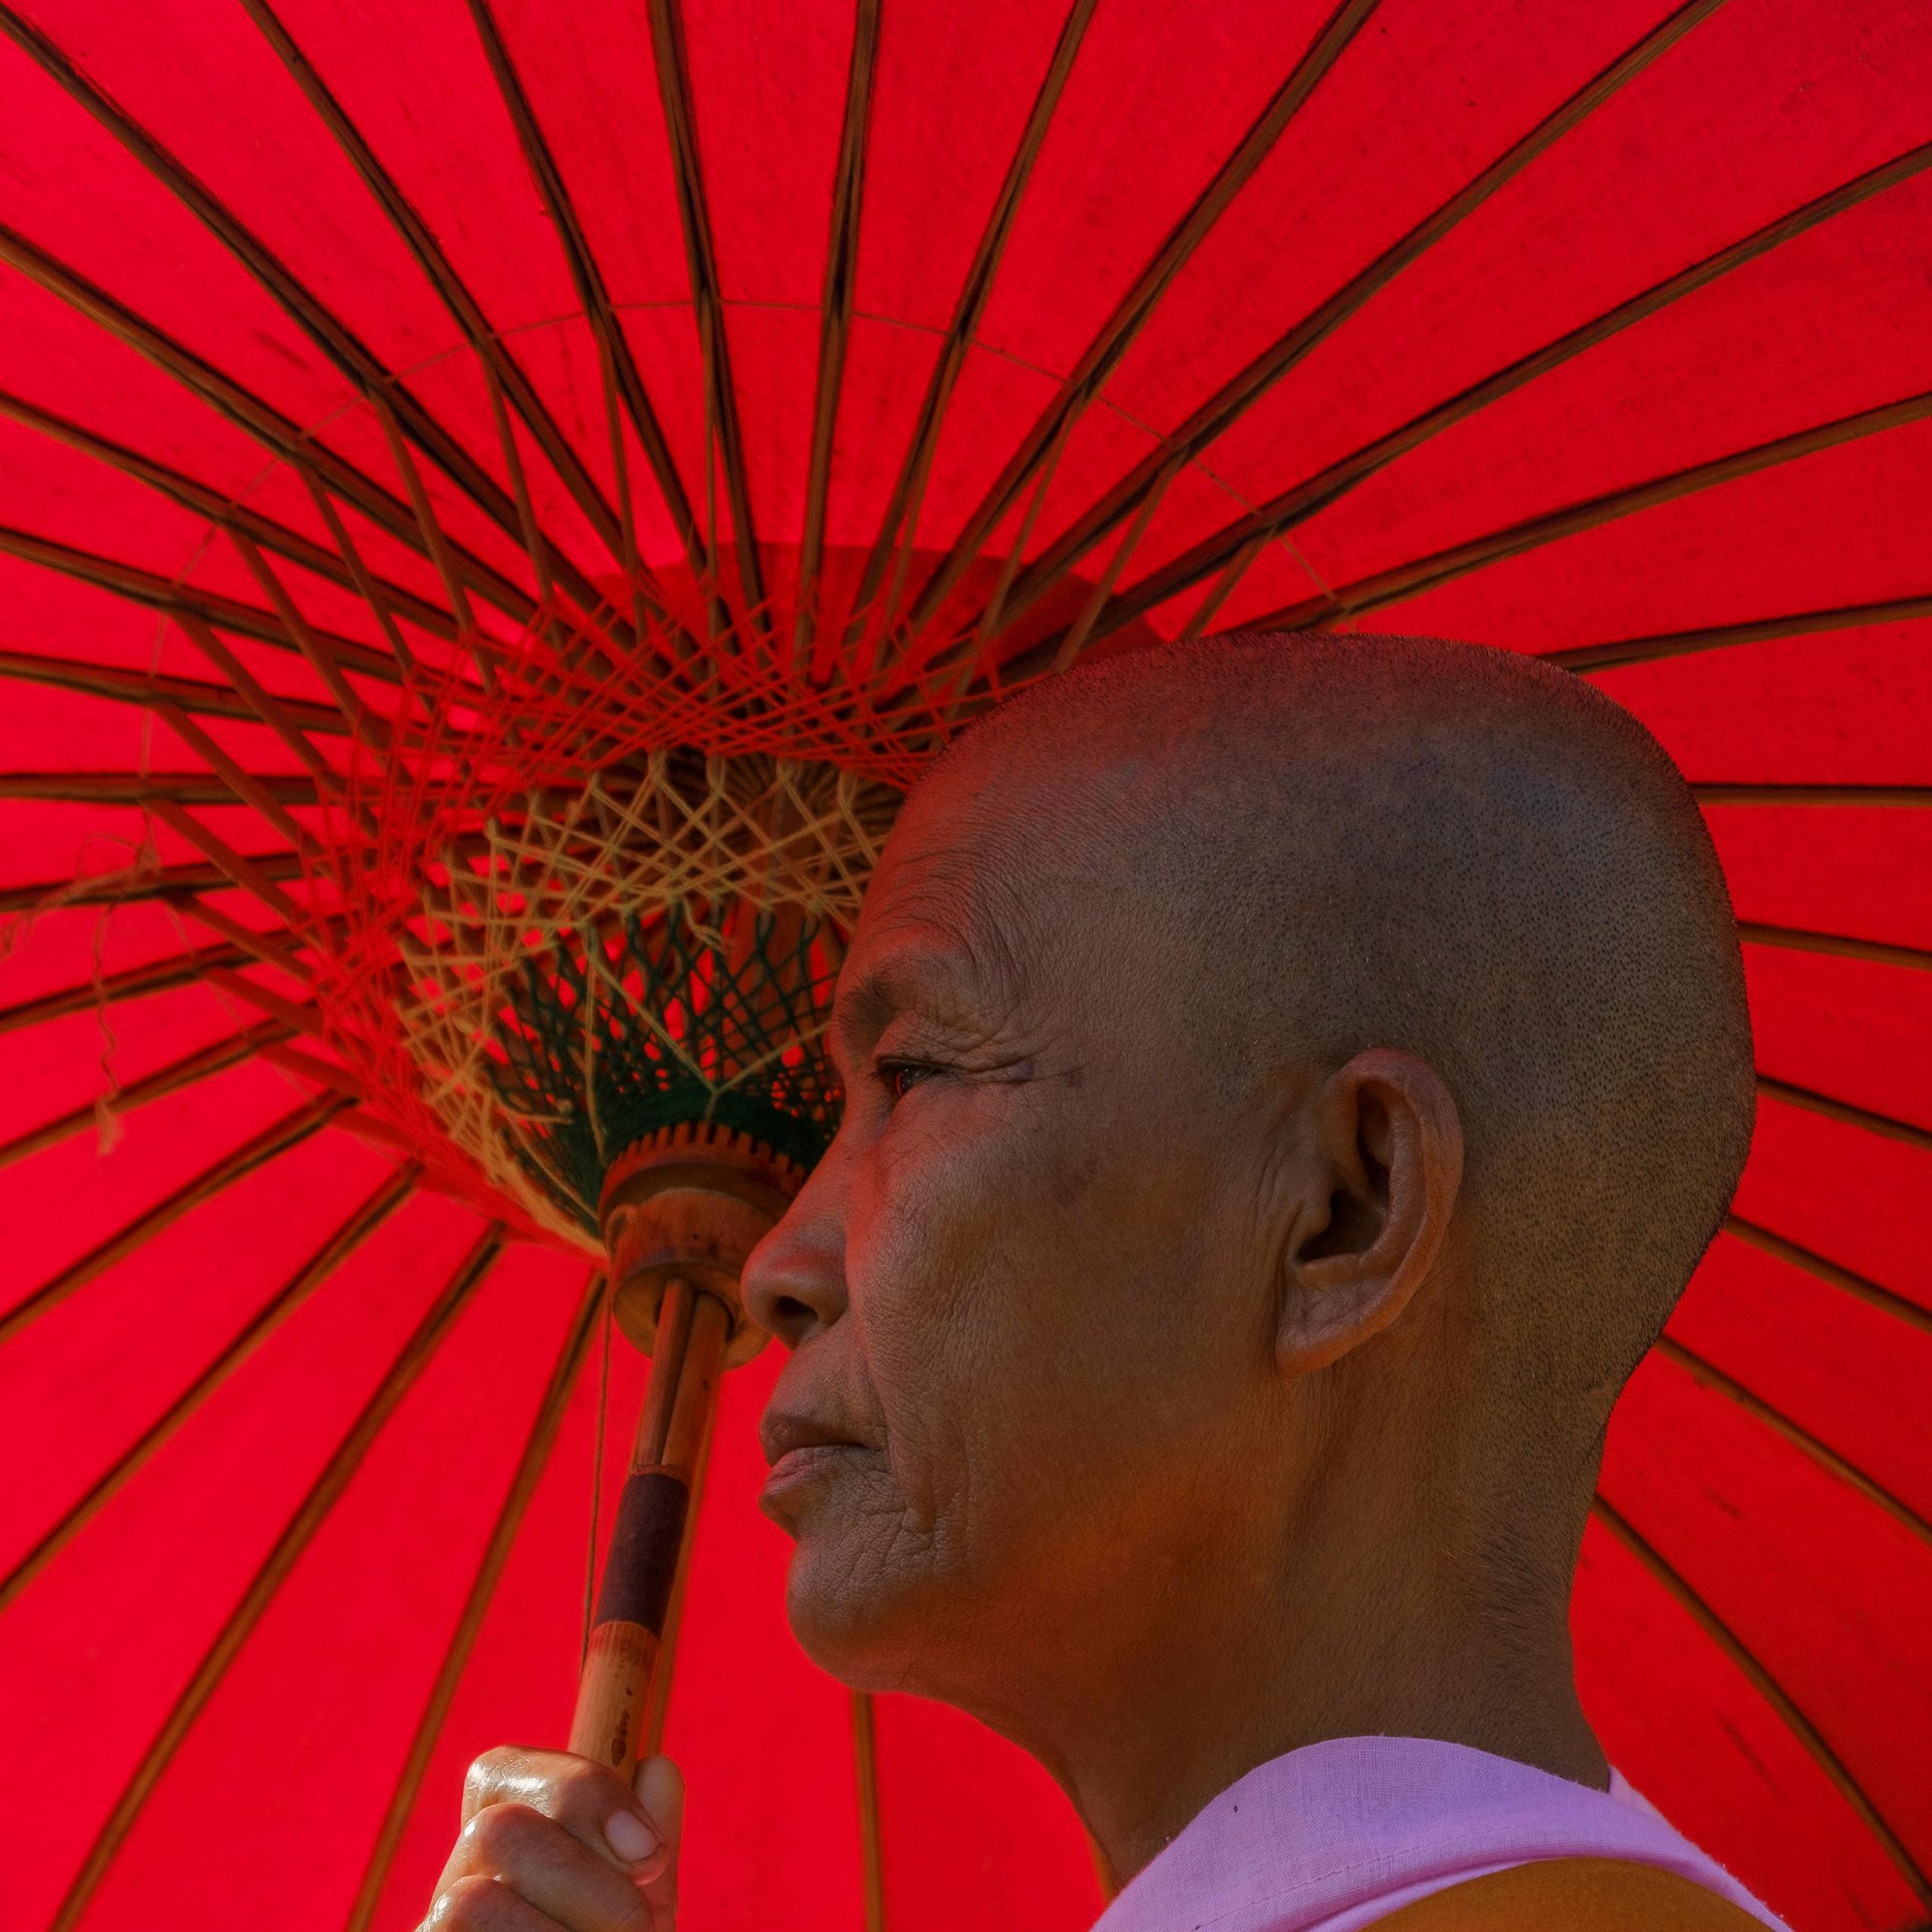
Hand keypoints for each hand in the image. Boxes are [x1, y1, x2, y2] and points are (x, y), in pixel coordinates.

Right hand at [421, 1747, 682, 1930]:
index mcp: (503, 1847)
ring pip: (467, 1905)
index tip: (652, 1853)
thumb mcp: (639, 1919)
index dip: (584, 1793)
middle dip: (590, 1883)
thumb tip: (657, 1767)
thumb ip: (647, 1852)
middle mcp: (452, 1888)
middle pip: (497, 1832)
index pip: (504, 1769)